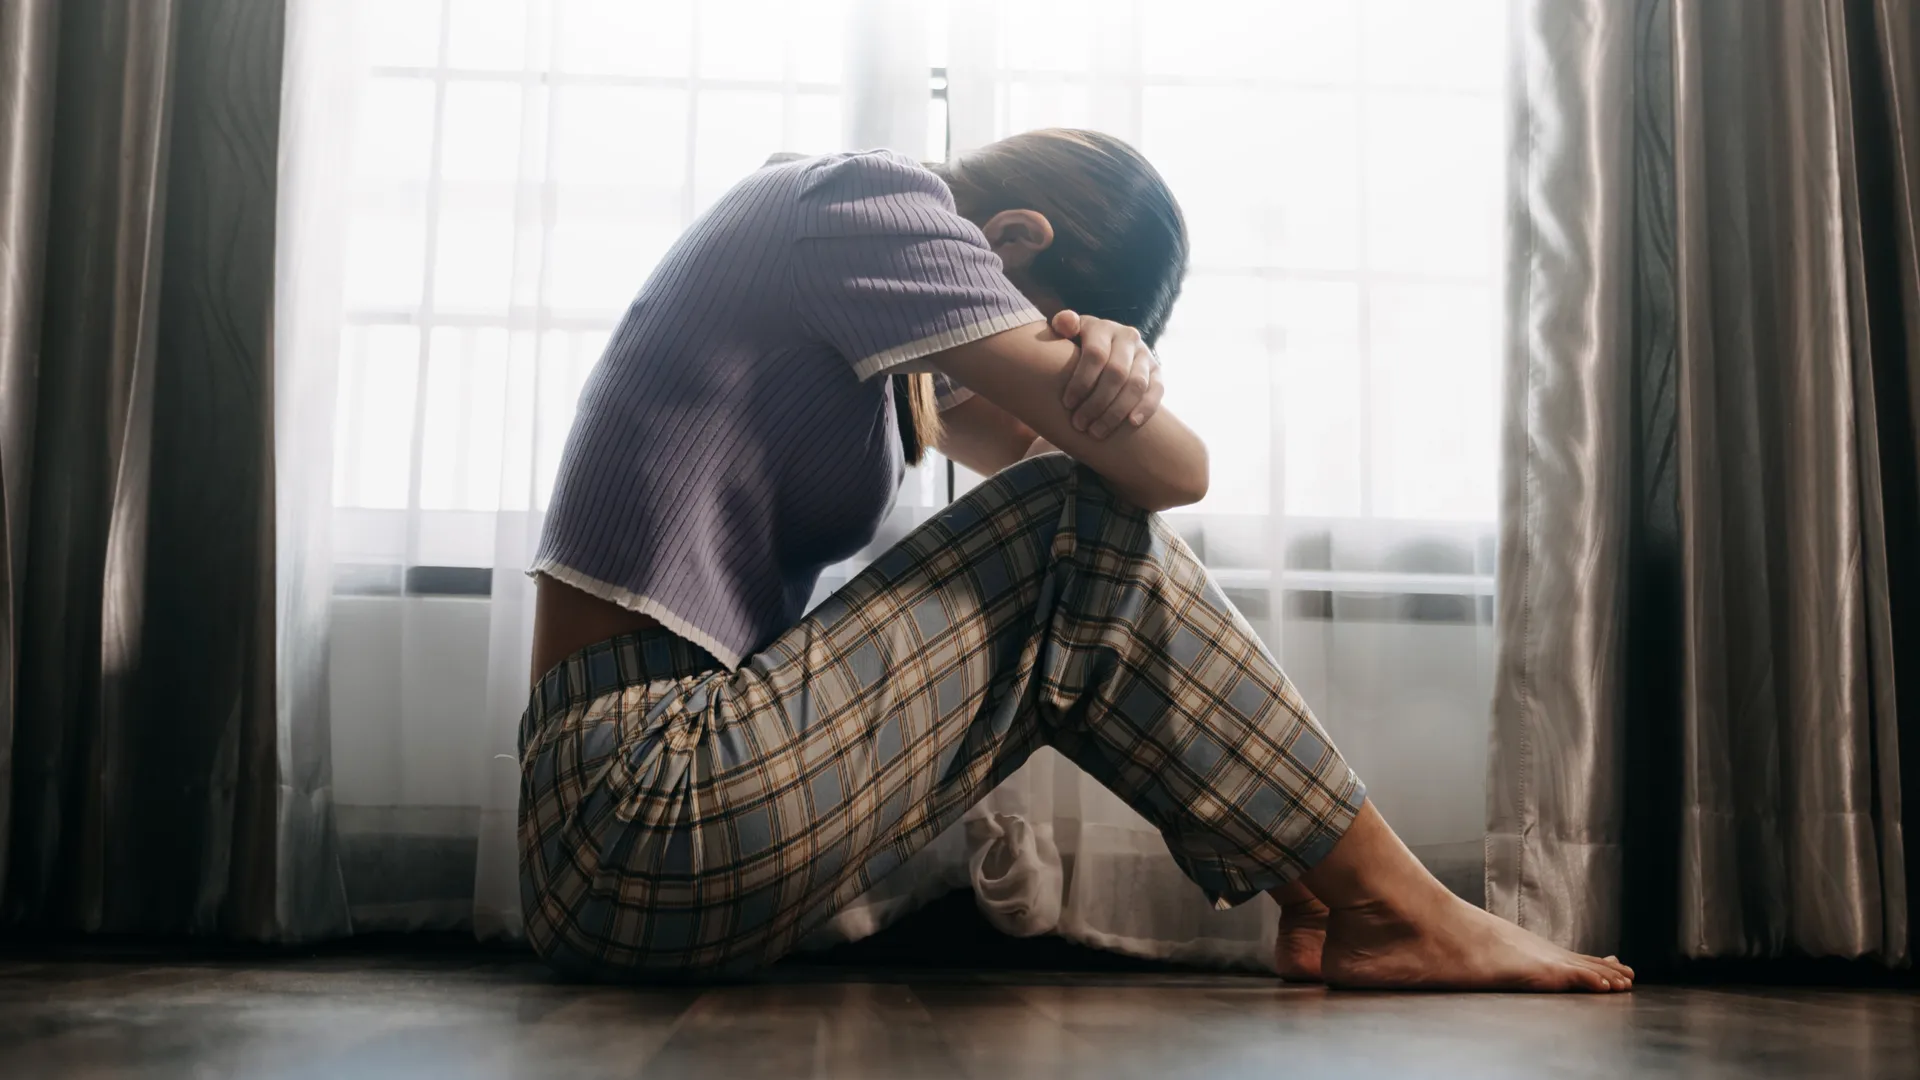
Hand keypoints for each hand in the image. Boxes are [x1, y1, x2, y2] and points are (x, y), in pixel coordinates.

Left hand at [1053, 310, 1163, 438]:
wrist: (1102, 348)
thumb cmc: (1075, 346)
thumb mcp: (1067, 333)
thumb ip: (1063, 325)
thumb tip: (1066, 323)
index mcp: (1103, 328)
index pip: (1095, 355)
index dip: (1082, 381)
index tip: (1067, 404)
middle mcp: (1128, 337)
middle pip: (1116, 373)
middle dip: (1097, 403)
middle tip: (1079, 424)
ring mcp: (1145, 354)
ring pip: (1136, 385)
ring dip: (1117, 412)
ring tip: (1097, 432)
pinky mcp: (1157, 371)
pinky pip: (1157, 390)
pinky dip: (1146, 408)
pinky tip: (1131, 423)